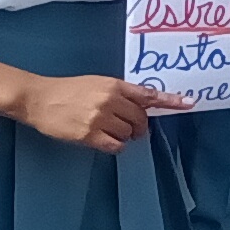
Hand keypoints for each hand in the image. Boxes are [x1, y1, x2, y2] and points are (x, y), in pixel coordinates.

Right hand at [18, 74, 177, 151]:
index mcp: (114, 85)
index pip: (148, 94)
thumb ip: (119, 93)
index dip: (171, 100)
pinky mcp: (90, 134)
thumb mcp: (97, 84)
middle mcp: (110, 100)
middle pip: (141, 119)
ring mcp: (100, 118)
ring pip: (129, 133)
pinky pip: (116, 146)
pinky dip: (114, 145)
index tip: (190, 103)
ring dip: (123, 136)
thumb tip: (140, 107)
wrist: (39, 99)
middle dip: (137, 126)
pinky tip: (102, 139)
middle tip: (126, 127)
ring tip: (105, 129)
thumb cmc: (68, 91)